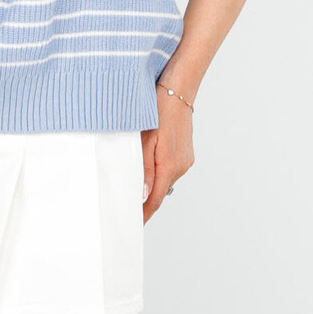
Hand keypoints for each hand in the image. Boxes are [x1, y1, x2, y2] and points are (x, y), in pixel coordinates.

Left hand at [141, 84, 194, 223]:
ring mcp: (185, 159)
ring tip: (133, 187)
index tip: (133, 224)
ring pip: (165, 180)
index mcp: (170, 165)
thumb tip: (144, 194)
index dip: (144, 214)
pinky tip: (148, 167)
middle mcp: (181, 166)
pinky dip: (158, 173)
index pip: (156, 200)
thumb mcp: (145, 138)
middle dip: (145, 201)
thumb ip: (145, 168)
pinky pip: (169, 169)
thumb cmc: (159, 108)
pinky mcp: (185, 152)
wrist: (178, 89)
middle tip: (127, 207)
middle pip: (161, 192)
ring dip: (152, 185)